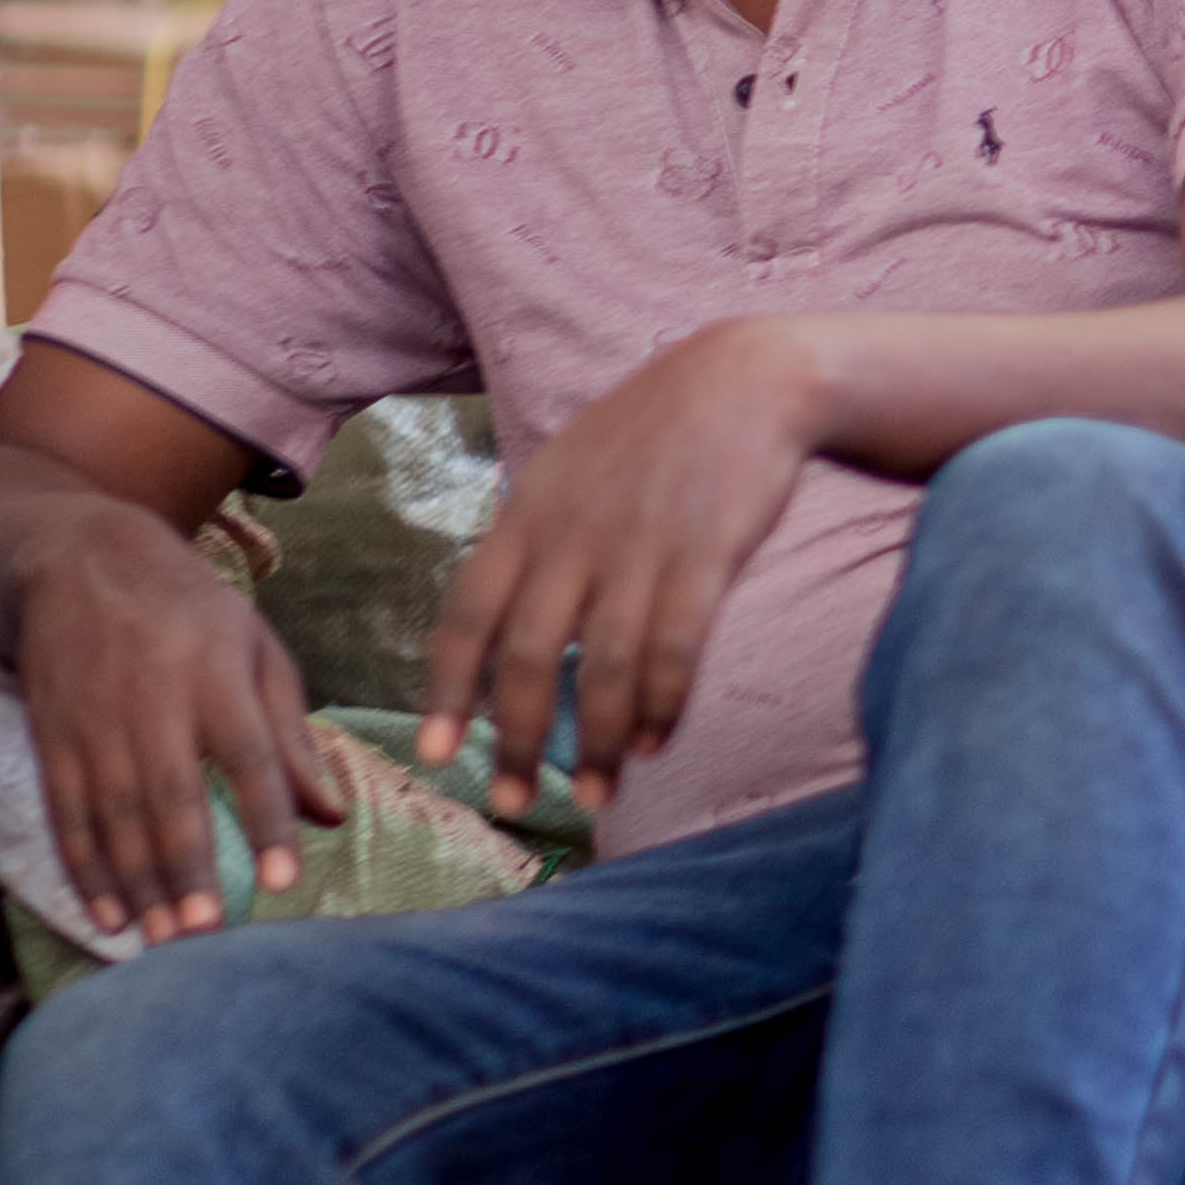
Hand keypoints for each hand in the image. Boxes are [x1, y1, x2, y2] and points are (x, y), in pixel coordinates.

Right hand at [10, 495, 347, 941]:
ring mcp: (94, 718)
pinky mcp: (52, 735)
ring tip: (163, 941)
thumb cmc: (191, 612)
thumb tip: (330, 816)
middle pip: (170, 795)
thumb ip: (292, 734)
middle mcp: (152, 697)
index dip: (267, 818)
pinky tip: (108, 914)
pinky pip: (67, 811)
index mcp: (216, 671)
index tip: (286, 880)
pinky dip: (85, 867)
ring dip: (138, 883)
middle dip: (187, 870)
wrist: (79, 560)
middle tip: (206, 938)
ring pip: (113, 814)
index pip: (248, 753)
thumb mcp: (256, 650)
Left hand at [419, 321, 820, 820]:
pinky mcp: (704, 558)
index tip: (437, 752)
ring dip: (598, 741)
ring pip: (603, 667)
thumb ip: (534, 540)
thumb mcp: (570, 471)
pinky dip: (662, 705)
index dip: (447, 689)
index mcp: (527, 515)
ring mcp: (638, 547)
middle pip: (528, 656)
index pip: (466, 614)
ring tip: (599, 792)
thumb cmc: (656, 434)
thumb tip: (501, 619)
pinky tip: (657, 740)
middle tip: (513, 803)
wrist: (746, 381)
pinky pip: (675, 651)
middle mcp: (571, 536)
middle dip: (517, 741)